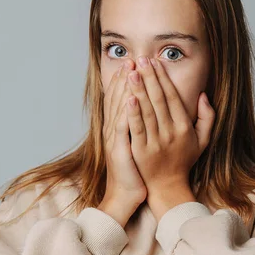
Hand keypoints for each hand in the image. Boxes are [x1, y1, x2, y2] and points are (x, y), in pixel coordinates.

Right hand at [102, 62, 147, 207]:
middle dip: (126, 78)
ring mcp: (115, 140)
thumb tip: (141, 108)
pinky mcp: (120, 150)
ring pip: (120, 109)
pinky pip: (123, 128)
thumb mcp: (134, 145)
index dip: (126, 81)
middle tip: (134, 59)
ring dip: (125, 89)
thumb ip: (137, 126)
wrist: (124, 195)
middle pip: (118, 99)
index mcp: (118, 128)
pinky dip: (126, 113)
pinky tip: (132, 98)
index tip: (135, 64)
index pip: (120, 99)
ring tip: (131, 70)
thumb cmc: (134, 171)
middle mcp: (113, 130)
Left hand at [125, 56, 214, 197]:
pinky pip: (136, 129)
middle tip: (140, 58)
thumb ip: (207, 118)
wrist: (167, 187)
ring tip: (131, 71)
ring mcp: (155, 143)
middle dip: (149, 78)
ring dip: (138, 90)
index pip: (172, 97)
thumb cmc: (183, 161)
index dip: (162, 78)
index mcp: (184, 127)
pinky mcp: (140, 152)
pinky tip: (127, 98)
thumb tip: (203, 95)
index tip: (154, 62)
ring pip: (146, 111)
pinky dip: (132, 113)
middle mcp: (171, 133)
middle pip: (158, 100)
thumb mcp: (202, 141)